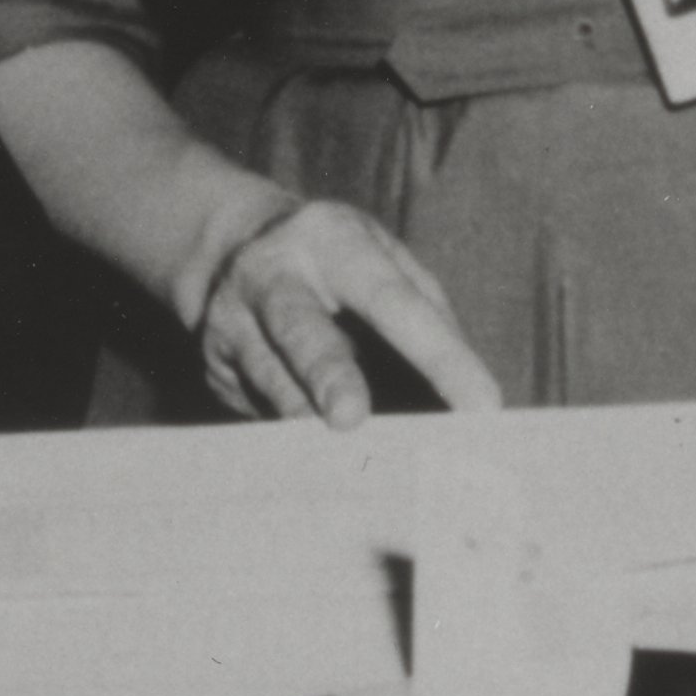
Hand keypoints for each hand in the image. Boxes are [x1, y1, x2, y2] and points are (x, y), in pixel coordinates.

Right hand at [181, 189, 505, 426]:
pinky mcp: (212, 364)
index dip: (439, 355)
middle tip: (351, 418)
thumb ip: (422, 308)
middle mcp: (273, 274)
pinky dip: (288, 428)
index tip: (482, 405)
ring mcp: (232, 319)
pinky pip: (254, 406)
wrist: (229, 246)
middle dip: (328, 374)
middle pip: (300, 328)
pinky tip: (309, 450)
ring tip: (338, 455)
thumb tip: (460, 389)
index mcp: (332, 240)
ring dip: (306, 416)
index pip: (394, 301)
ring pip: (269, 377)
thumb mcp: (379, 257)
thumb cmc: (333, 262)